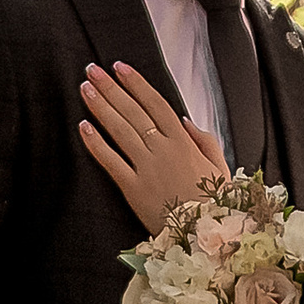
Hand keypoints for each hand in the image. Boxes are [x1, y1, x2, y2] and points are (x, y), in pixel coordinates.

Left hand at [80, 63, 226, 228]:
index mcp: (184, 142)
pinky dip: (96, 144)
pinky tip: (84, 126)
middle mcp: (164, 150)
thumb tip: (185, 121)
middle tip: (92, 69)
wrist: (207, 236)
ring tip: (85, 88)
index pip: (156, 104)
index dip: (136, 84)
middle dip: (111, 88)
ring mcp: (147, 168)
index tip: (120, 67)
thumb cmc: (215, 203)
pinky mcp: (133, 189)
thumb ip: (204, 140)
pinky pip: (111, 162)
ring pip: (120, 130)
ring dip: (101, 107)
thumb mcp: (220, 167)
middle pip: (133, 111)